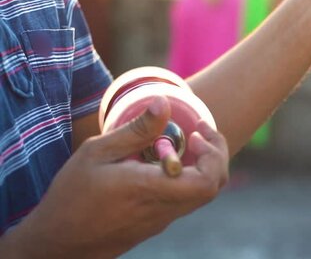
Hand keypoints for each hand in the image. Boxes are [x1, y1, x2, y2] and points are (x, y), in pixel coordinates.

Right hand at [7, 96, 228, 257]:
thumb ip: (136, 130)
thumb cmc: (72, 196)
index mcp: (150, 190)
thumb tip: (164, 103)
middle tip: (200, 132)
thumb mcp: (96, 153)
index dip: (214, 154)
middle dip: (216, 154)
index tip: (197, 133)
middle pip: (213, 186)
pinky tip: (170, 161)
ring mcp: (162, 219)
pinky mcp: (156, 224)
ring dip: (204, 165)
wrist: (58, 244)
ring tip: (186, 141)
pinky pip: (186, 199)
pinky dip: (190, 176)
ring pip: (202, 194)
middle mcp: (164, 208)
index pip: (206, 181)